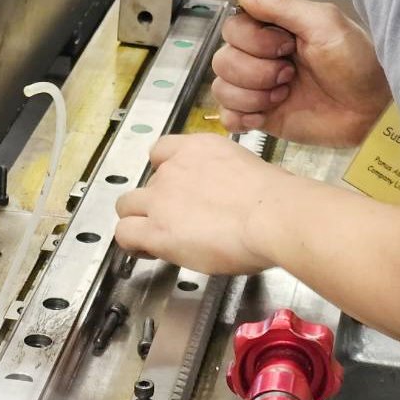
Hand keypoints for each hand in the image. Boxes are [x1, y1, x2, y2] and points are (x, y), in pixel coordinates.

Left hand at [114, 134, 292, 274]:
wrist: (271, 214)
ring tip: (155, 238)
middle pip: (147, 183)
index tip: (176, 189)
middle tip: (174, 220)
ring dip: (138, 220)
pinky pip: (125, 234)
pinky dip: (132, 244)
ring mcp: (161, 198)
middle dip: (155, 201)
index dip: (164, 171)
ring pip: (127, 206)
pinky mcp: (156, 229)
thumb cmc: (275, 198)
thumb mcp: (249, 171)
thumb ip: (229, 178)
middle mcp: (174, 167)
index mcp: (199, 148)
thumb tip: (236, 195)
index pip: (162, 151)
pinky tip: (148, 251)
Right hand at [212, 0, 390, 145]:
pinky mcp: (262, 117)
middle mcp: (263, 57)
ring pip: (222, 88)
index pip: (233, 28)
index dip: (253, 41)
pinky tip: (267, 114)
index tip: (286, 46)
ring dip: (252, 94)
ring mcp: (260, 88)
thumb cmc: (359, 63)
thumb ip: (281, 5)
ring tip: (284, 94)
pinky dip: (242, 116)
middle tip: (290, 74)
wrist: (374, 110)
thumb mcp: (324, 23)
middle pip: (223, 59)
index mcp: (275, 29)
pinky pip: (228, 116)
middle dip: (256, 71)